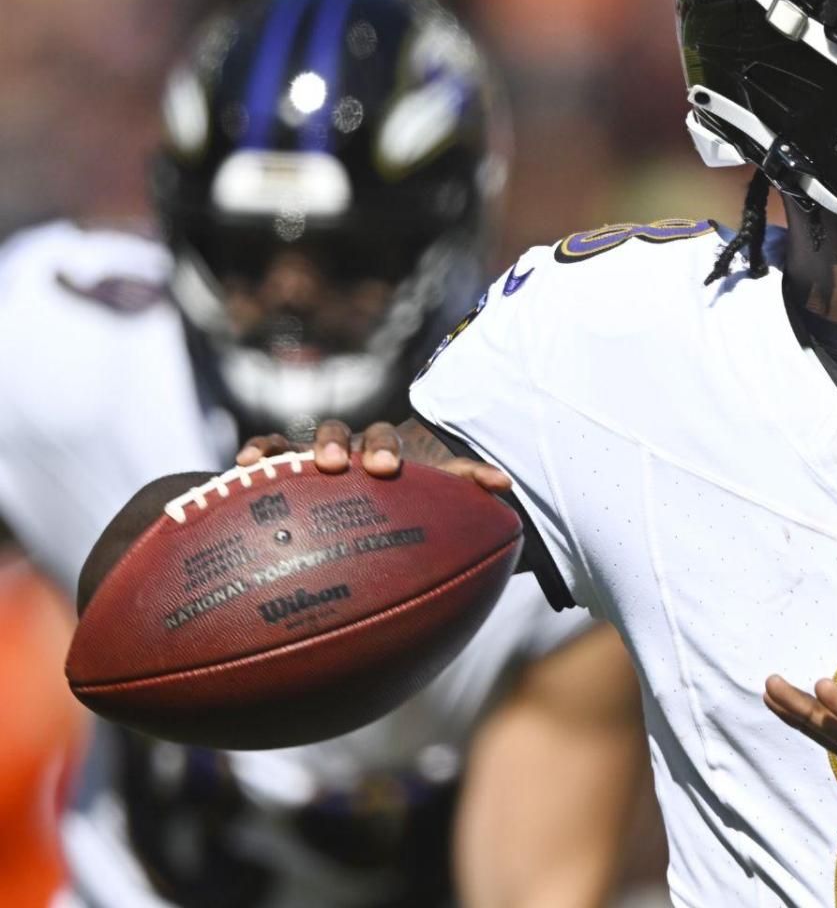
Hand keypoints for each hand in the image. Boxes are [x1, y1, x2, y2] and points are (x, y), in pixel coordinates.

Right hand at [236, 419, 509, 492]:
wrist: (370, 494)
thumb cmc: (403, 495)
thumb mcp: (433, 488)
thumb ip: (466, 482)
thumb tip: (505, 482)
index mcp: (385, 450)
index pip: (387, 440)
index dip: (385, 448)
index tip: (387, 469)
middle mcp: (348, 449)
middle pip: (342, 433)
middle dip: (339, 445)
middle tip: (339, 465)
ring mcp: (312, 455)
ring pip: (301, 441)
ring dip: (292, 448)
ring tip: (278, 463)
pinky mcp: (281, 467)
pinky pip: (266, 454)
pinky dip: (256, 453)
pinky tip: (240, 466)